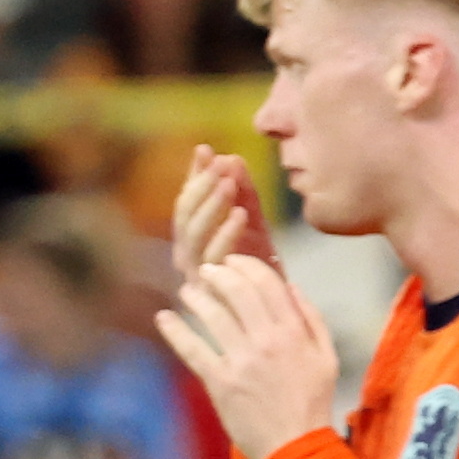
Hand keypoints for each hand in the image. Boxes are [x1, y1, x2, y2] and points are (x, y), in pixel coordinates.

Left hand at [155, 253, 340, 458]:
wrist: (295, 445)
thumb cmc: (313, 402)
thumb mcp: (326, 356)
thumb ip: (311, 319)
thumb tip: (292, 286)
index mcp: (293, 331)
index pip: (267, 283)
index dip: (246, 265)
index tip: (232, 261)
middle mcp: (266, 340)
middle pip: (237, 292)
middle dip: (218, 273)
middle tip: (205, 269)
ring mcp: (240, 361)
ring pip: (213, 316)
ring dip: (196, 297)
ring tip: (187, 290)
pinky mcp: (219, 383)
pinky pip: (193, 350)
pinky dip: (175, 332)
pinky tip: (163, 318)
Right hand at [171, 145, 281, 288]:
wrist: (275, 308)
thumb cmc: (260, 264)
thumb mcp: (251, 221)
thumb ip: (240, 191)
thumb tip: (229, 156)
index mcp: (191, 238)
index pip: (185, 201)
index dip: (194, 176)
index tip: (206, 150)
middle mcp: (186, 256)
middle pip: (184, 217)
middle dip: (201, 188)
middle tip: (219, 164)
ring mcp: (195, 275)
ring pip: (193, 236)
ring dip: (210, 207)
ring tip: (228, 183)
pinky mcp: (211, 291)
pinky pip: (214, 259)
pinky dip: (225, 234)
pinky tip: (240, 214)